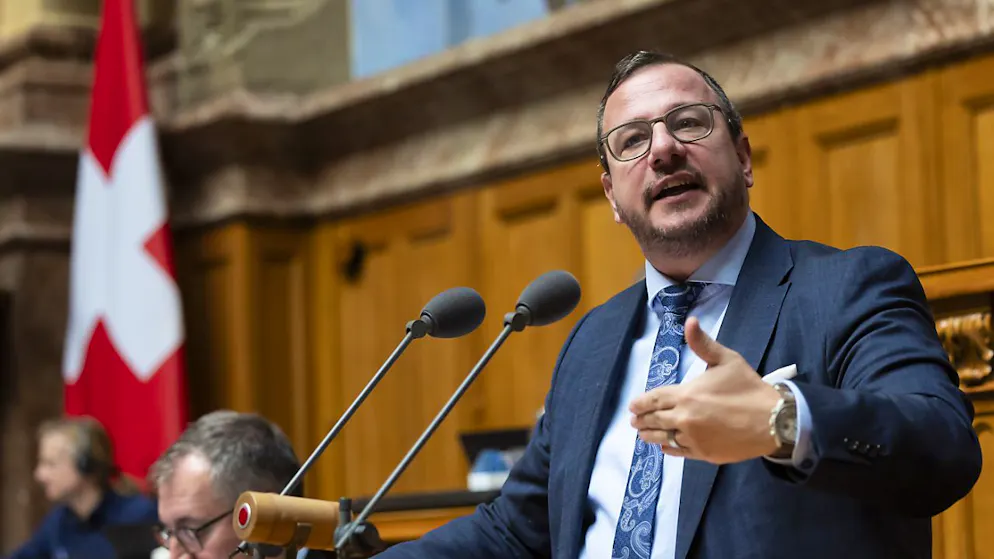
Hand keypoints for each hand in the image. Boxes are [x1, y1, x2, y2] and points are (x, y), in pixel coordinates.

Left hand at [629, 316, 780, 463]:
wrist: (773, 421)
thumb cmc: (748, 388)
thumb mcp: (726, 360)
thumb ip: (703, 344)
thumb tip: (689, 321)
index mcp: (686, 395)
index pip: (654, 399)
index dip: (641, 403)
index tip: (632, 406)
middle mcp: (684, 418)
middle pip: (655, 420)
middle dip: (642, 420)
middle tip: (634, 421)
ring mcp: (693, 438)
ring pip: (664, 437)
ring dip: (651, 435)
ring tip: (643, 434)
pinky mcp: (703, 454)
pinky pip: (679, 451)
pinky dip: (669, 448)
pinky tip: (664, 446)